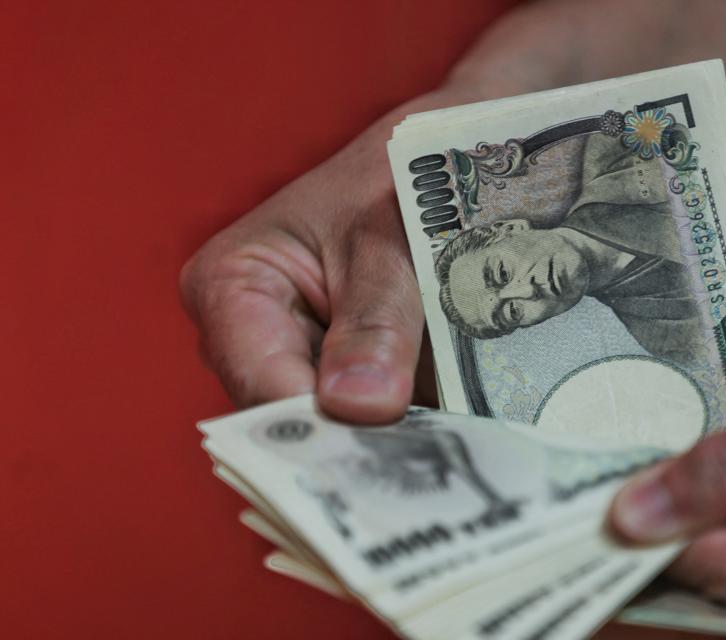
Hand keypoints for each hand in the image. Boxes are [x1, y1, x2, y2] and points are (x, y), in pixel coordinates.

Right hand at [179, 95, 457, 421]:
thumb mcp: (388, 239)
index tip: (381, 438)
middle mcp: (252, 339)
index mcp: (229, 287)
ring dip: (392, 439)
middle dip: (358, 435)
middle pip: (295, 416)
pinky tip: (450, 434)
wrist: (435, 167)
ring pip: (339, 429)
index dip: (318, 420)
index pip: (259, 380)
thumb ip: (377, 320)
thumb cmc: (396, 178)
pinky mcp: (348, 382)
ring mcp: (301, 365)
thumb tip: (359, 406)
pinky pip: (373, 426)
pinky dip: (410, 431)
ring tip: (446, 441)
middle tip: (425, 450)